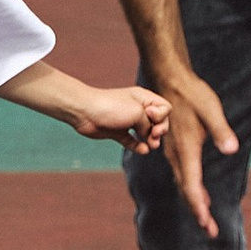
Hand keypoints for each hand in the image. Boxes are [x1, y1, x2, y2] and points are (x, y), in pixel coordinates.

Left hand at [52, 78, 173, 153]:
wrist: (85, 112)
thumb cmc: (112, 107)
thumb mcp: (137, 113)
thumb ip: (148, 125)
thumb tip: (150, 138)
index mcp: (143, 98)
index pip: (164, 108)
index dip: (162, 115)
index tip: (150, 116)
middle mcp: (137, 109)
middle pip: (158, 121)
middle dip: (160, 130)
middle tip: (154, 136)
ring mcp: (127, 121)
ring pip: (145, 132)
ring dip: (151, 140)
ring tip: (151, 145)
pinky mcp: (117, 132)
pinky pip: (132, 141)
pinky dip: (138, 146)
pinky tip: (143, 151)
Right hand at [143, 65, 240, 241]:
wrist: (170, 81)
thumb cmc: (193, 95)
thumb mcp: (211, 110)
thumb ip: (221, 131)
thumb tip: (232, 149)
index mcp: (186, 150)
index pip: (192, 186)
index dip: (200, 207)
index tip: (208, 224)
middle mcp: (177, 155)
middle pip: (186, 190)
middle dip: (198, 212)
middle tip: (211, 231)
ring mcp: (174, 152)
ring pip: (184, 183)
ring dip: (195, 201)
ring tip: (207, 218)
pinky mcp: (175, 147)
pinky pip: (183, 174)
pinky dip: (192, 187)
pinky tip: (201, 193)